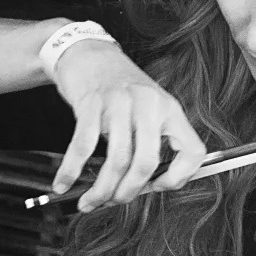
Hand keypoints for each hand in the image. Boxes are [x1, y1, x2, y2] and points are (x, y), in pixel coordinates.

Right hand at [48, 40, 206, 210]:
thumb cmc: (120, 88)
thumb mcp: (149, 109)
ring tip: (90, 201)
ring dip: (101, 189)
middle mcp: (149, 105)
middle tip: (115, 202)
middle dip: (129, 191)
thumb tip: (146, 187)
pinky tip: (63, 184)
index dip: (179, 178)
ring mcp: (120, 103)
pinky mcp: (91, 102)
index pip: (192, 151)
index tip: (158, 187)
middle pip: (147, 162)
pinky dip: (71, 170)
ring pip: (116, 160)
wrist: (89, 54)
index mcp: (170, 110)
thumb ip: (152, 143)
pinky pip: (82, 146)